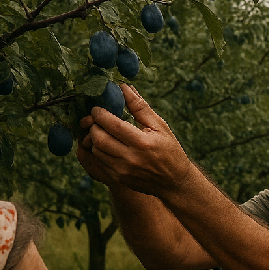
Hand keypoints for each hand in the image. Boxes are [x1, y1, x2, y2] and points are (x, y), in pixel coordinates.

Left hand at [77, 84, 195, 196]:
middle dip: (94, 125)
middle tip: (97, 120)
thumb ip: (140, 107)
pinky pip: (99, 162)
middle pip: (99, 138)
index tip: (97, 109)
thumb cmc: (169, 150)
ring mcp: (123, 171)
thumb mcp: (160, 126)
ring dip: (94, 138)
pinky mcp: (118, 178)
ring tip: (102, 131)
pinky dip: (98, 151)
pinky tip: (106, 145)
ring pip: (96, 150)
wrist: (174, 182)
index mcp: (142, 143)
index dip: (100, 114)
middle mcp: (131, 158)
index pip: (112, 125)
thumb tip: (123, 87)